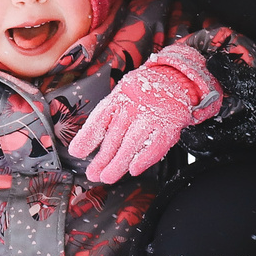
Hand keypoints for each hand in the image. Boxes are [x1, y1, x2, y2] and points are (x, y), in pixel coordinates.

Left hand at [74, 43, 220, 184]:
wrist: (178, 79)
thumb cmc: (146, 92)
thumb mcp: (123, 97)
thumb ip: (105, 120)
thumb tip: (81, 146)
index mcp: (120, 97)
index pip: (100, 117)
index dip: (88, 136)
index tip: (77, 152)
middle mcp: (135, 105)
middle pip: (115, 135)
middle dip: (102, 157)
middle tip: (93, 173)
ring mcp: (153, 115)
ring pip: (133, 142)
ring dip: (120, 162)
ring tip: (108, 176)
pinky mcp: (170, 125)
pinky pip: (157, 143)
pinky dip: (145, 157)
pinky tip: (134, 169)